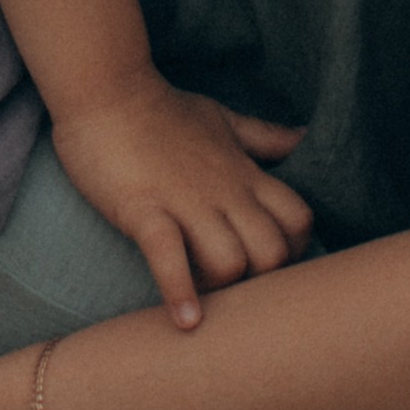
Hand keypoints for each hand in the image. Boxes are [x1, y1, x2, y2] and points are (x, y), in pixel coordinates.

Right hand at [48, 82, 310, 326]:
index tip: (269, 262)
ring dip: (221, 291)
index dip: (293, 249)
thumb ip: (264, 137)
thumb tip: (304, 139)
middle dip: (261, 281)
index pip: (298, 220)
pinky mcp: (145, 209)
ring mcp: (185, 201)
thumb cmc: (164, 110)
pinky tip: (183, 320)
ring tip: (204, 300)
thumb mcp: (223, 119)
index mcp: (244, 173)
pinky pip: (169, 257)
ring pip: (230, 262)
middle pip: (271, 253)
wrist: (105, 89)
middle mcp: (223, 191)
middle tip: (237, 288)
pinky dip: (178, 292)